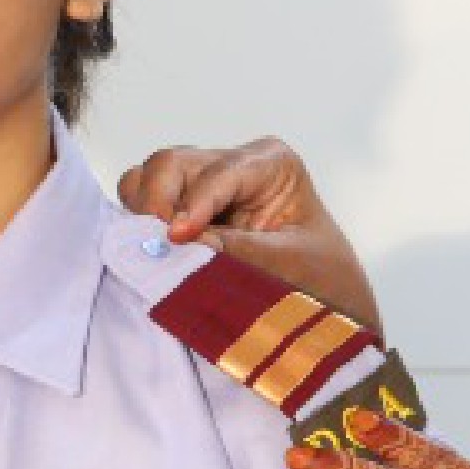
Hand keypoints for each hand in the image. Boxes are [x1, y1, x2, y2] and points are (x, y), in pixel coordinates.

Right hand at [112, 136, 383, 337]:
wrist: (328, 304)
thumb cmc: (322, 278)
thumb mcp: (290, 264)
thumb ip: (240, 252)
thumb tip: (186, 244)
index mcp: (271, 163)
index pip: (218, 173)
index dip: (193, 205)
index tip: (178, 238)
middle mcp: (233, 165)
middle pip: (170, 164)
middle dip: (157, 204)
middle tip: (161, 247)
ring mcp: (203, 187)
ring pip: (147, 180)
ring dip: (144, 216)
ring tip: (162, 254)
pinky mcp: (183, 213)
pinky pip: (142, 208)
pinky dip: (141, 230)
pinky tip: (159, 258)